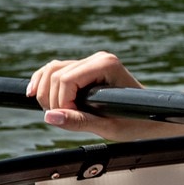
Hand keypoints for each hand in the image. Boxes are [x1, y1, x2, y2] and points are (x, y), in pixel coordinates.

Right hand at [26, 52, 148, 140]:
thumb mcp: (108, 126)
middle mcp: (98, 58)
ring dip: (45, 92)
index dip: (62, 102)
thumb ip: (79, 121)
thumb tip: (50, 117)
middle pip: (55, 74)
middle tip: (63, 119)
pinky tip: (34, 94)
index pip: (66, 79)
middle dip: (52, 99)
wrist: (150, 116)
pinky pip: (55, 71)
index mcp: (106, 65)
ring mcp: (90, 61)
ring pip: (51, 70)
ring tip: (53, 112)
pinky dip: (43, 82)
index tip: (72, 118)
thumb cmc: (135, 121)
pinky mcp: (84, 69)